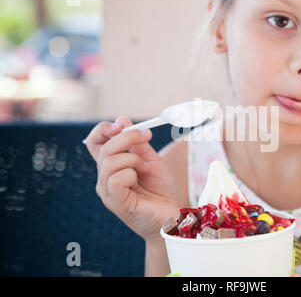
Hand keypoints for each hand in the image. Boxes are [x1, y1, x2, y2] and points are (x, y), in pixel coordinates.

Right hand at [84, 116, 181, 241]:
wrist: (172, 214)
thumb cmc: (161, 190)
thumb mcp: (151, 160)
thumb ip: (137, 143)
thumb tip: (122, 120)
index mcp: (111, 167)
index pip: (95, 142)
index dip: (104, 129)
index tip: (122, 124)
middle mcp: (105, 179)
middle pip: (103, 148)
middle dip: (126, 137)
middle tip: (146, 137)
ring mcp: (108, 192)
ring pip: (108, 162)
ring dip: (132, 159)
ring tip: (145, 169)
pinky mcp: (115, 203)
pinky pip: (115, 179)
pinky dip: (130, 174)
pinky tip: (138, 180)